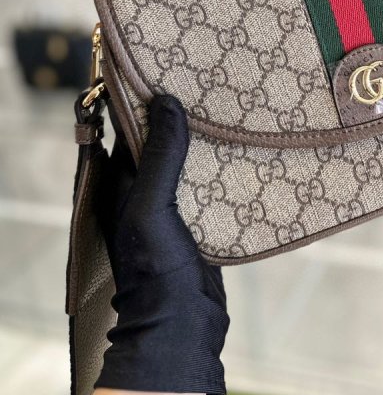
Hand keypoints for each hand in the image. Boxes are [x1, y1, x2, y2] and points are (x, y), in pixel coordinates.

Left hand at [94, 95, 228, 394]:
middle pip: (164, 139)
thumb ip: (160, 157)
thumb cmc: (155, 268)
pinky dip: (223, 165)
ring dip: (207, 139)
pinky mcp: (202, 219)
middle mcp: (146, 189)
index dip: (146, 97)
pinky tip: (246, 148)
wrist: (182, 325)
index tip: (171, 68)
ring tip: (233, 106)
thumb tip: (166, 103)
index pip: (131, 127)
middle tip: (212, 82)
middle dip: (183, 113)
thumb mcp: (151, 207)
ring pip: (190, 159)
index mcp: (124, 182)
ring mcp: (174, 204)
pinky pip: (211, 182)